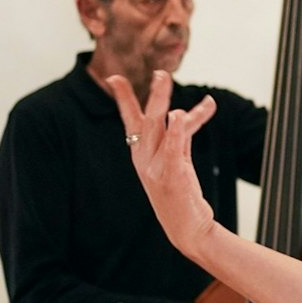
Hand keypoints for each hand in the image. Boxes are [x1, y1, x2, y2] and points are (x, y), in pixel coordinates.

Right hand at [106, 69, 219, 260]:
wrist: (187, 229)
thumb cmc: (180, 195)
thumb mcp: (176, 161)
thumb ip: (179, 136)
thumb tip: (185, 113)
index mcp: (141, 153)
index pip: (131, 120)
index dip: (123, 98)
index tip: (114, 78)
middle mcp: (144, 158)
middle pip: (144, 118)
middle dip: (151, 94)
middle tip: (159, 73)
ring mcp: (155, 167)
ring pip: (157, 126)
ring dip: (161, 100)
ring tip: (165, 78)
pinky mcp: (171, 175)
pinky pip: (173, 147)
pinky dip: (176, 129)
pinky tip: (179, 113)